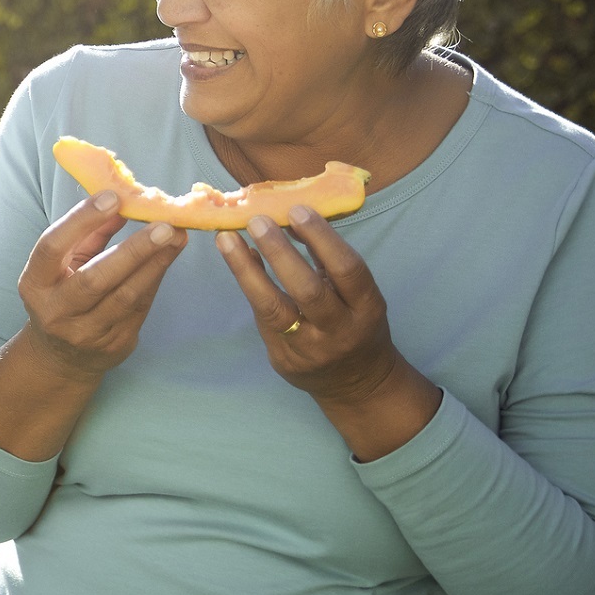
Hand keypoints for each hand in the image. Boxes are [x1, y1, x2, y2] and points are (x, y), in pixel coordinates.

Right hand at [16, 189, 187, 380]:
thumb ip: (88, 235)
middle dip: (133, 250)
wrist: (61, 357)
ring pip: (125, 297)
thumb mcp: (63, 265)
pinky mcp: (113, 345)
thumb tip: (120, 202)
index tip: (113, 198)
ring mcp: (85, 333)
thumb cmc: (62, 296)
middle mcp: (56, 311)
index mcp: (34, 284)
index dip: (81, 220)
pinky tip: (168, 258)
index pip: (52, 247)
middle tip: (164, 225)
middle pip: (95, 279)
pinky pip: (140, 308)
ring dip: (155, 264)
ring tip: (176, 237)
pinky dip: (155, 279)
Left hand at [215, 208, 439, 455]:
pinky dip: (249, 285)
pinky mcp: (283, 358)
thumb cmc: (356, 323)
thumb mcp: (358, 295)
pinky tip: (237, 260)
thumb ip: (328, 264)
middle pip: (308, 290)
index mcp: (367, 308)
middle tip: (257, 220)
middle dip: (280, 253)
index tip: (297, 210)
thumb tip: (288, 220)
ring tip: (227, 239)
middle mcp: (340, 330)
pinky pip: (262, 318)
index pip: (347, 270)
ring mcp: (309, 348)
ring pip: (274, 308)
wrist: (357, 383)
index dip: (322, 239)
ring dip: (247, 270)